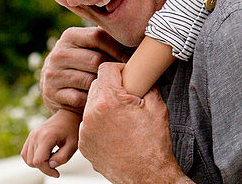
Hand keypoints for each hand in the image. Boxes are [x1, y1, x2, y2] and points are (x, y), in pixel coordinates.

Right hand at [21, 109, 80, 177]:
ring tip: (53, 156)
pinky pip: (25, 153)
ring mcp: (32, 135)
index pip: (39, 161)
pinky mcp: (31, 136)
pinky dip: (33, 158)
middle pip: (32, 162)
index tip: (57, 173)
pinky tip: (46, 154)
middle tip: (57, 161)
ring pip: (28, 159)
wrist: (69, 114)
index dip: (47, 170)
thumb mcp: (73, 145)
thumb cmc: (73, 129)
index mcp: (46, 136)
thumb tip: (50, 166)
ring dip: (39, 162)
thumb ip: (62, 157)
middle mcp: (36, 135)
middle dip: (44, 167)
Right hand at [40, 26, 129, 112]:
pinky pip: (80, 98)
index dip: (118, 48)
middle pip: (95, 59)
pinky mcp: (51, 94)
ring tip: (116, 88)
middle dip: (114, 69)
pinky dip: (93, 99)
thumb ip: (107, 40)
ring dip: (105, 86)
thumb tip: (144, 38)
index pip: (98, 36)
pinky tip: (100, 98)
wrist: (56, 88)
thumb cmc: (84, 64)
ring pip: (89, 80)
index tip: (131, 59)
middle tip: (127, 76)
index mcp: (70, 36)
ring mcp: (52, 74)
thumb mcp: (89, 47)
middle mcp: (57, 53)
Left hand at [80, 62, 188, 183]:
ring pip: (91, 105)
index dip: (119, 68)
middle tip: (128, 95)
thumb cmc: (153, 143)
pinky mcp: (84, 145)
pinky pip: (89, 124)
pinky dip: (100, 122)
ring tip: (122, 115)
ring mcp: (85, 131)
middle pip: (97, 85)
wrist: (147, 175)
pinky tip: (116, 130)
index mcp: (109, 100)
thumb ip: (147, 85)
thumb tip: (144, 75)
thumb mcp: (157, 106)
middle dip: (111, 86)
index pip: (105, 69)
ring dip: (104, 104)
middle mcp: (92, 114)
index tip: (128, 76)